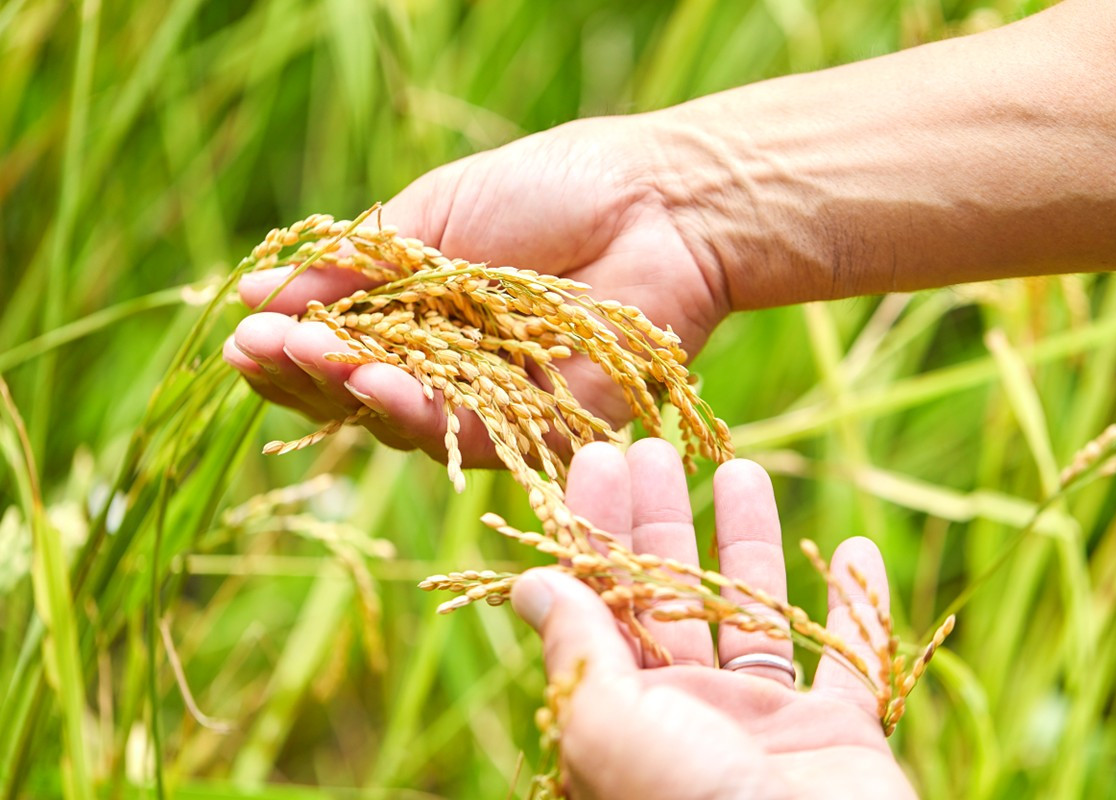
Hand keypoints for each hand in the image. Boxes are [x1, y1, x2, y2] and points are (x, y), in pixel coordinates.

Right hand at [222, 118, 729, 465]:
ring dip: (345, 391)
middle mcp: (447, 367)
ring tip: (305, 355)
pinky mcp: (538, 432)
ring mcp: (490, 402)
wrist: (659, 203)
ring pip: (398, 420)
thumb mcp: (434, 217)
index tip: (243, 327)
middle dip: (299, 374)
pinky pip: (464, 433)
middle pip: (354, 396)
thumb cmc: (552, 191)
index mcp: (417, 315)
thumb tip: (253, 292)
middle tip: (257, 347)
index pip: (335, 347)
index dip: (287, 345)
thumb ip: (357, 265)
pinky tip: (369, 380)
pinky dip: (413, 409)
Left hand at [511, 439, 916, 799]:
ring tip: (741, 469)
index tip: (599, 458)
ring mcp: (765, 725)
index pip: (602, 599)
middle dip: (662, 518)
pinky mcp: (840, 737)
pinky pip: (853, 659)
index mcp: (627, 710)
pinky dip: (857, 608)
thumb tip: (531, 584)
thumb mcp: (608, 723)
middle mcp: (690, 713)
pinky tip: (856, 550)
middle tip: (654, 444)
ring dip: (750, 543)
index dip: (597, 528)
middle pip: (670, 595)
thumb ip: (575, 650)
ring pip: (754, 613)